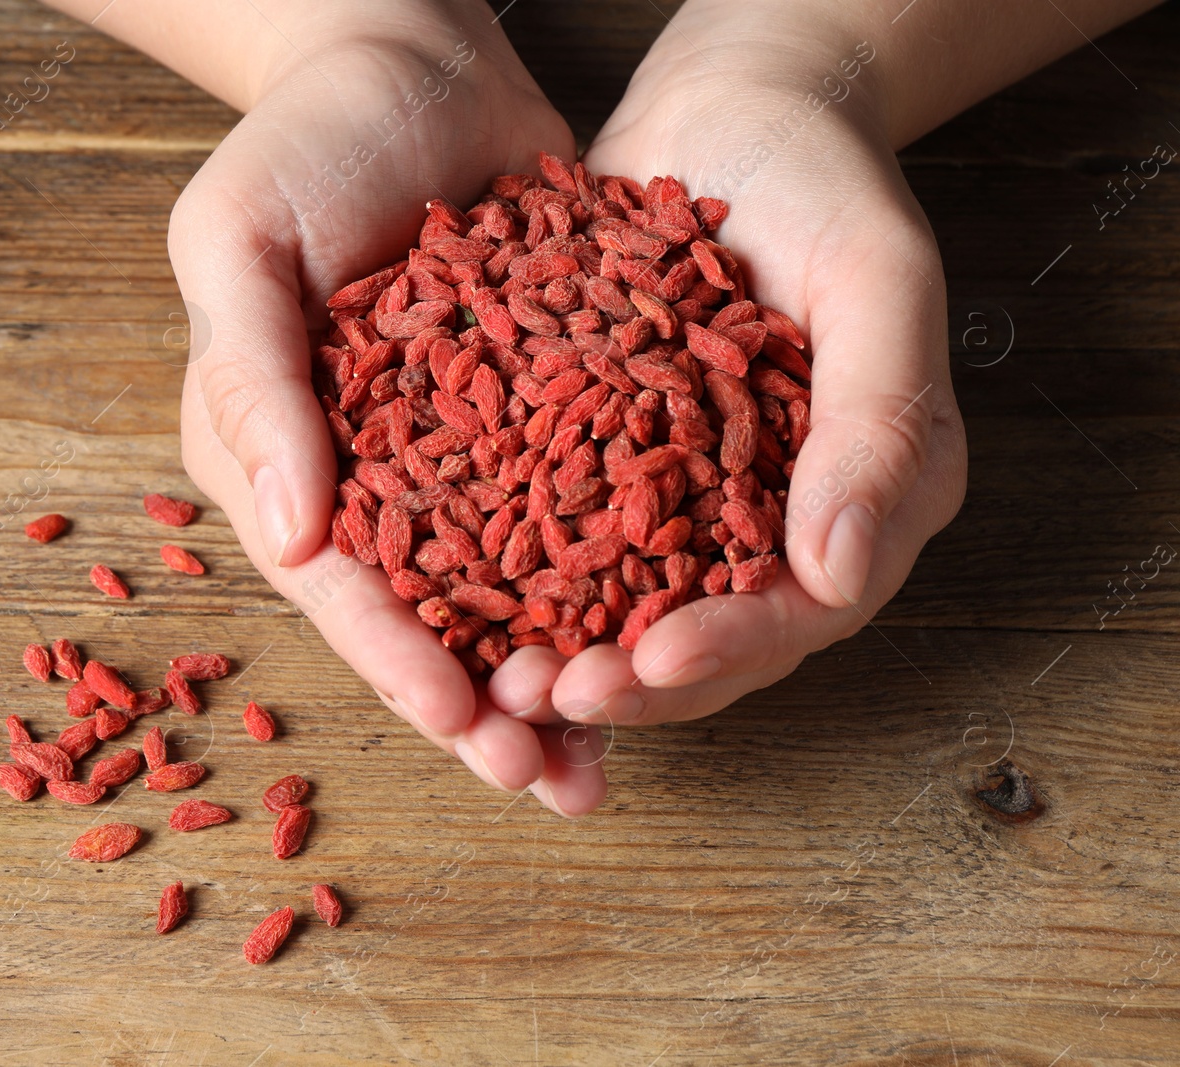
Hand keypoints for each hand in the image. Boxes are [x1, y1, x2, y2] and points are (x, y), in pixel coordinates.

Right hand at [171, 16, 608, 814]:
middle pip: (419, 615)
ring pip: (497, 591)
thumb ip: (251, 376)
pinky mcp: (520, 422)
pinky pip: (561, 516)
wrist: (412, 62)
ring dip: (547, 671)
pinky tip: (656, 630)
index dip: (398, 660)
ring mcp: (441, 457)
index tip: (468, 726)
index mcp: (269, 454)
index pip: (335, 582)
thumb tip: (292, 533)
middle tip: (552, 780)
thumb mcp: (236, 237)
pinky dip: (601, 580)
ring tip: (606, 752)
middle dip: (482, 704)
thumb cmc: (303, 137)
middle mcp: (354, 477)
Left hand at [486, 1, 966, 739]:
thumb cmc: (826, 179)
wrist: (731, 108)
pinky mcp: (609, 463)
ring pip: (626, 608)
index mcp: (865, 496)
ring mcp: (688, 497)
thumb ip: (880, 423)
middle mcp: (774, 518)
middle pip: (706, 636)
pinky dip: (517, 579)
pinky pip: (563, 537)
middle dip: (627, 681)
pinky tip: (451, 599)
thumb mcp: (878, 282)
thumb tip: (834, 575)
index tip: (649, 663)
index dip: (728, 648)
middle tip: (540, 697)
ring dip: (561, 651)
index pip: (802, 609)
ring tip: (488, 677)